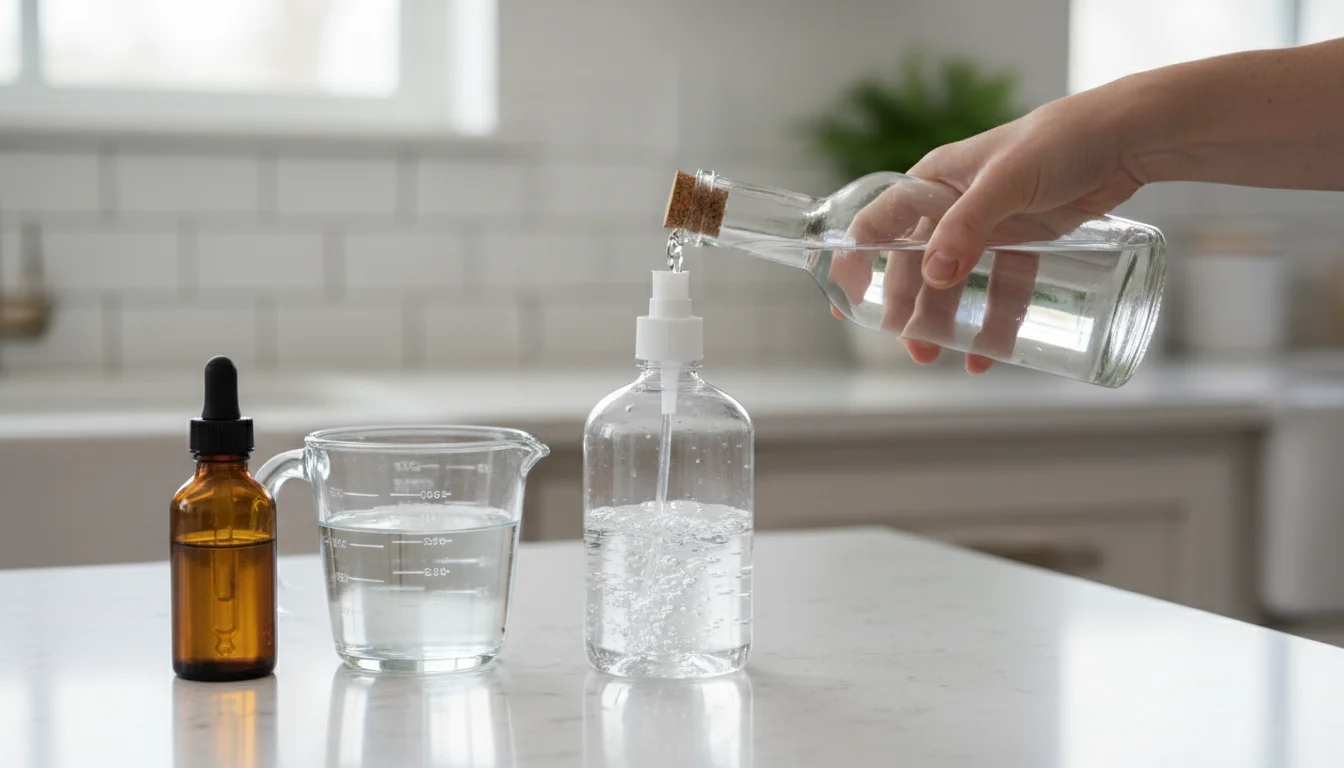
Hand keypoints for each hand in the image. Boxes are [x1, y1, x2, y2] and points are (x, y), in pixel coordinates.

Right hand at [829, 89, 1147, 371]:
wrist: (1128, 137)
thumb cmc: (1060, 141)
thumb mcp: (1007, 181)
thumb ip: (969, 225)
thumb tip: (933, 274)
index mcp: (935, 180)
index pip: (880, 221)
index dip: (857, 259)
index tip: (843, 300)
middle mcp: (955, 204)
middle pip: (920, 264)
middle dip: (911, 308)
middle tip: (913, 348)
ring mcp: (991, 225)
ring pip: (960, 282)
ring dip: (951, 320)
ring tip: (951, 356)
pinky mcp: (1026, 242)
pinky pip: (1004, 287)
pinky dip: (997, 319)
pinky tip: (995, 351)